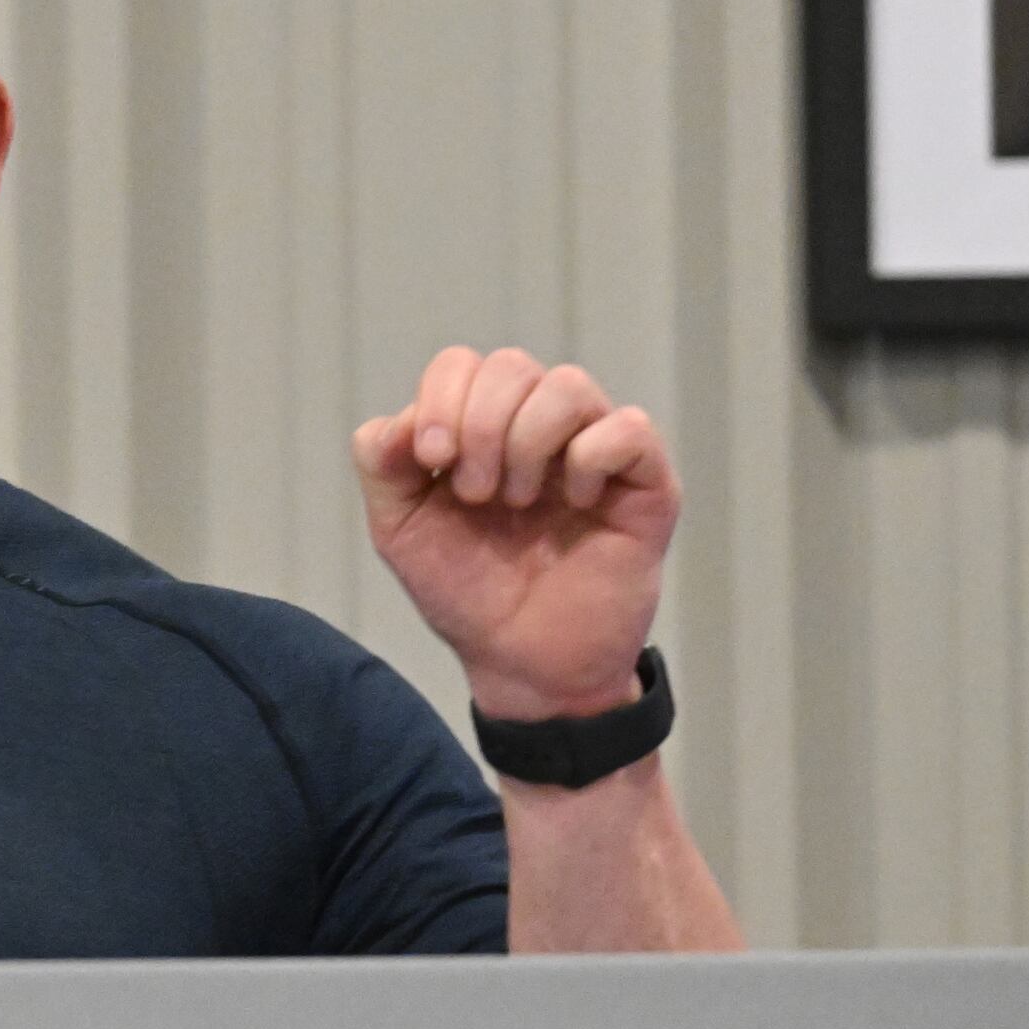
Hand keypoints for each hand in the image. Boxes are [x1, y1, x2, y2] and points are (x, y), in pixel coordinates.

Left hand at [351, 346, 675, 721]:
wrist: (523, 664)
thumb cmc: (468, 592)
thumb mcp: (401, 529)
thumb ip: (383, 464)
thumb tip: (400, 419)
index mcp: (482, 426)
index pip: (461, 364)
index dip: (442, 399)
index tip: (434, 461)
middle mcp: (540, 426)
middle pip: (511, 365)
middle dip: (480, 424)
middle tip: (475, 494)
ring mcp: (594, 450)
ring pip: (569, 385)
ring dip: (529, 440)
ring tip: (519, 501)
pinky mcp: (646, 484)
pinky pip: (629, 429)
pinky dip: (591, 458)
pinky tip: (577, 504)